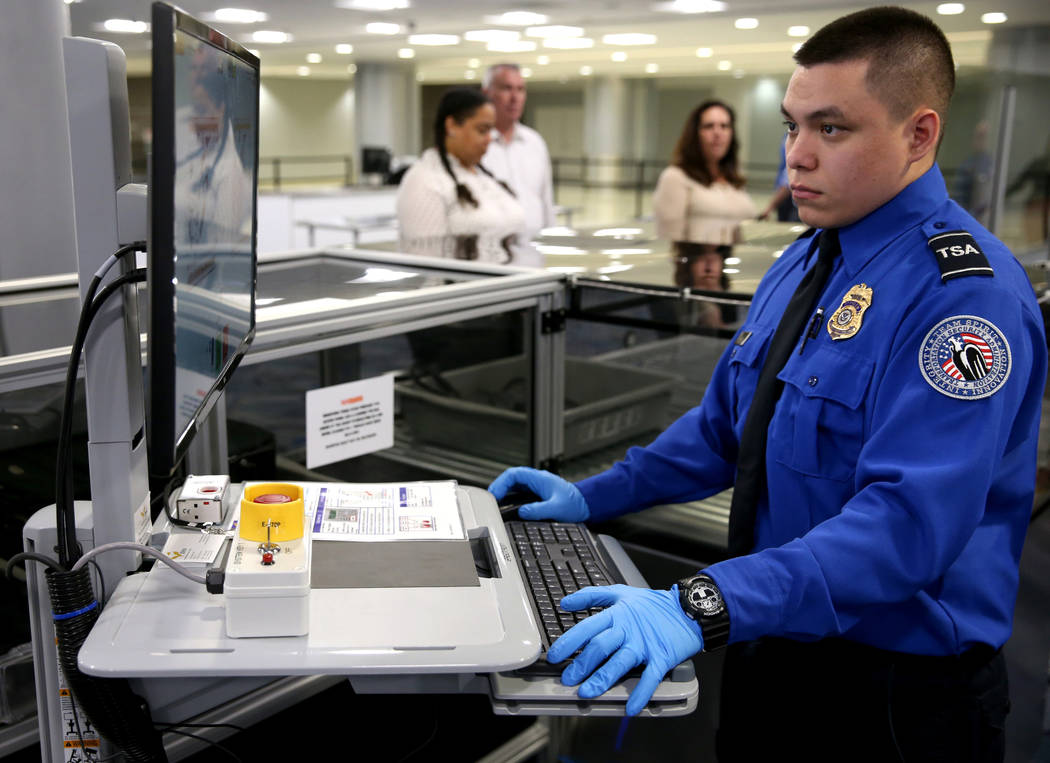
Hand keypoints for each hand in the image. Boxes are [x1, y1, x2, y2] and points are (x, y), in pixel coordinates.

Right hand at [488, 466, 589, 521]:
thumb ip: (538, 510)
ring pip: (515, 485)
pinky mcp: (537, 494)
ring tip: (495, 503)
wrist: (587, 504)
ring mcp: (536, 487)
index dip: (501, 483)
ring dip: (504, 492)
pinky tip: (507, 506)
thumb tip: (521, 513)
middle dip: (499, 487)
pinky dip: (511, 497)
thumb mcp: (557, 508)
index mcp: (539, 479)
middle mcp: (536, 480)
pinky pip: (520, 492)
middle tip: (490, 500)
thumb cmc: (576, 503)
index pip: (514, 474)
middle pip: (511, 479)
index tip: (494, 494)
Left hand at [547, 584, 702, 715]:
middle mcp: (628, 631)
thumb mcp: (621, 592)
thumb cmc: (653, 605)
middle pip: (600, 647)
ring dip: (602, 679)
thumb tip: (565, 602)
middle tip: (567, 679)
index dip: (569, 642)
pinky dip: (640, 694)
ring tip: (587, 693)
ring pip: (620, 663)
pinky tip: (630, 708)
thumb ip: (591, 596)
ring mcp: (644, 646)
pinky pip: (649, 678)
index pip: (587, 628)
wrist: (688, 610)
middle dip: (581, 665)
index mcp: (617, 615)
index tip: (554, 655)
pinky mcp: (661, 658)